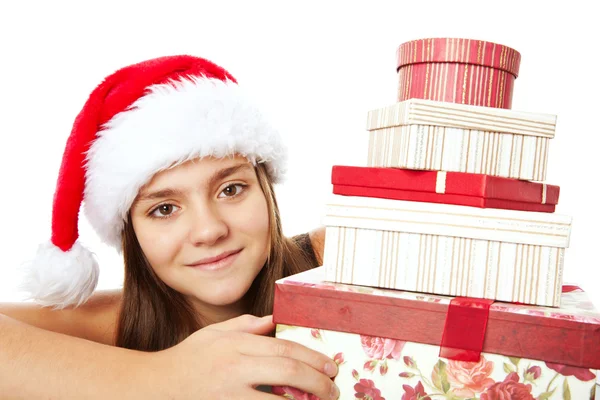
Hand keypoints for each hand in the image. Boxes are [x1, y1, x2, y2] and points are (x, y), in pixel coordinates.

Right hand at [152, 314, 338, 398]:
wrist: (156, 386)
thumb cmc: (188, 358)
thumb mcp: (215, 334)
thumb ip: (247, 326)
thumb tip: (275, 319)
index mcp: (236, 345)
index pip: (283, 348)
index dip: (312, 357)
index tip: (329, 366)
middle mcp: (235, 368)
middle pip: (287, 371)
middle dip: (317, 381)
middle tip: (333, 388)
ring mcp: (229, 394)